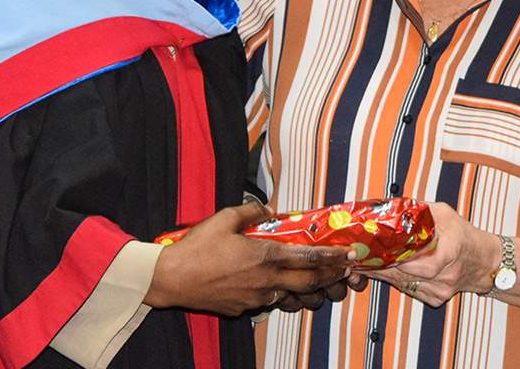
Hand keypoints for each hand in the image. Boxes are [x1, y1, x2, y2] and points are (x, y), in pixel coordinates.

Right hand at [145, 201, 353, 316]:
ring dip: (308, 289)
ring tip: (320, 282)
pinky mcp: (243, 309)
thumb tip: (266, 209)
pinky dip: (279, 294)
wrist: (171, 279)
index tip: (349, 255)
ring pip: (291, 296)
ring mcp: (255, 298)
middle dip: (331, 276)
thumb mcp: (224, 218)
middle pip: (309, 282)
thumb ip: (251, 212)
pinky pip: (268, 302)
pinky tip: (280, 288)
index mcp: (265, 256)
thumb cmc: (197, 248)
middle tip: (346, 271)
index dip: (332, 257)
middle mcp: (265, 280)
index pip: (308, 258)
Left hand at [362, 202, 497, 307]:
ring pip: (402, 284)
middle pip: (402, 274)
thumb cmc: (465, 236)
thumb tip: (392, 206)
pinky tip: (382, 272)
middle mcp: (444, 276)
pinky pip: (408, 290)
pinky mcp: (435, 299)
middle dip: (378, 265)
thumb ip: (419, 211)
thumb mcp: (445, 214)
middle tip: (358, 256)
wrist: (484, 263)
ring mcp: (440, 290)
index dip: (390, 258)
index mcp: (449, 251)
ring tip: (363, 263)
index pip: (414, 261)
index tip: (371, 251)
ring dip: (382, 274)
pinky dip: (394, 280)